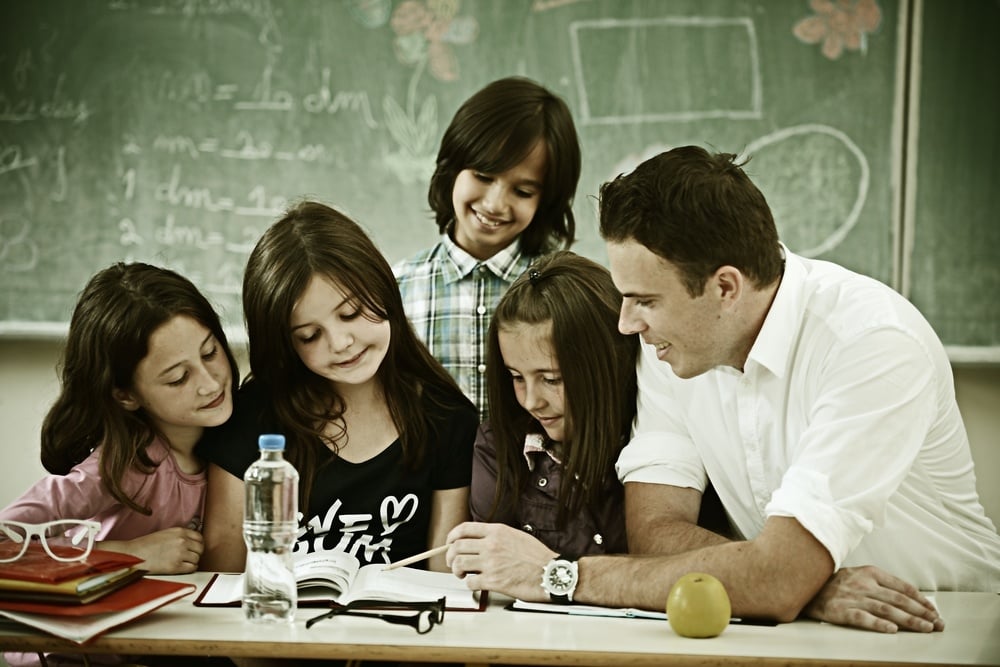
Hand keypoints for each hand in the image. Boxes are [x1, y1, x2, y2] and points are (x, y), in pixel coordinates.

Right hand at [100, 527, 203, 573]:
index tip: (194, 548)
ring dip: (192, 562)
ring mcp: (180, 553)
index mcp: (179, 531)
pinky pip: (192, 568)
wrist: (133, 554)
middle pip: (200, 548)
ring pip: (197, 559)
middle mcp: (182, 541)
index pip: (199, 537)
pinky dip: (189, 569)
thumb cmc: (145, 545)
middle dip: (196, 553)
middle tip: (189, 557)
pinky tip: (182, 568)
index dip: (197, 544)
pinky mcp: (176, 566)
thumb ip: (179, 536)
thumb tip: (191, 542)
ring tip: (183, 563)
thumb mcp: (165, 534)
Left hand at [445, 522, 556, 600]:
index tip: (449, 542)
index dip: (452, 536)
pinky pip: (470, 582)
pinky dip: (469, 584)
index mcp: (497, 531)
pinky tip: (476, 584)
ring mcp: (491, 563)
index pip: (464, 529)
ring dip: (457, 570)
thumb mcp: (516, 535)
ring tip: (462, 574)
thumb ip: (496, 536)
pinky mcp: (493, 581)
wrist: (551, 573)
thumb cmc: (537, 557)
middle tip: (452, 562)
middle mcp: (491, 545)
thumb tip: (479, 541)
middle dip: (450, 556)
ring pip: (459, 563)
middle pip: (457, 547)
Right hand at [804, 565, 943, 632]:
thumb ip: (880, 584)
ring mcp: (852, 597)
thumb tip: (908, 598)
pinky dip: (878, 623)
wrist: (804, 586)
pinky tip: (892, 629)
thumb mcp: (858, 575)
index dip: (921, 600)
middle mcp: (863, 584)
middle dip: (922, 612)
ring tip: (925, 628)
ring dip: (909, 620)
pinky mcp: (840, 610)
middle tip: (937, 623)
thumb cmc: (834, 584)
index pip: (902, 586)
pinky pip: (862, 618)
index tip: (934, 610)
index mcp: (869, 572)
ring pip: (886, 609)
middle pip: (899, 599)